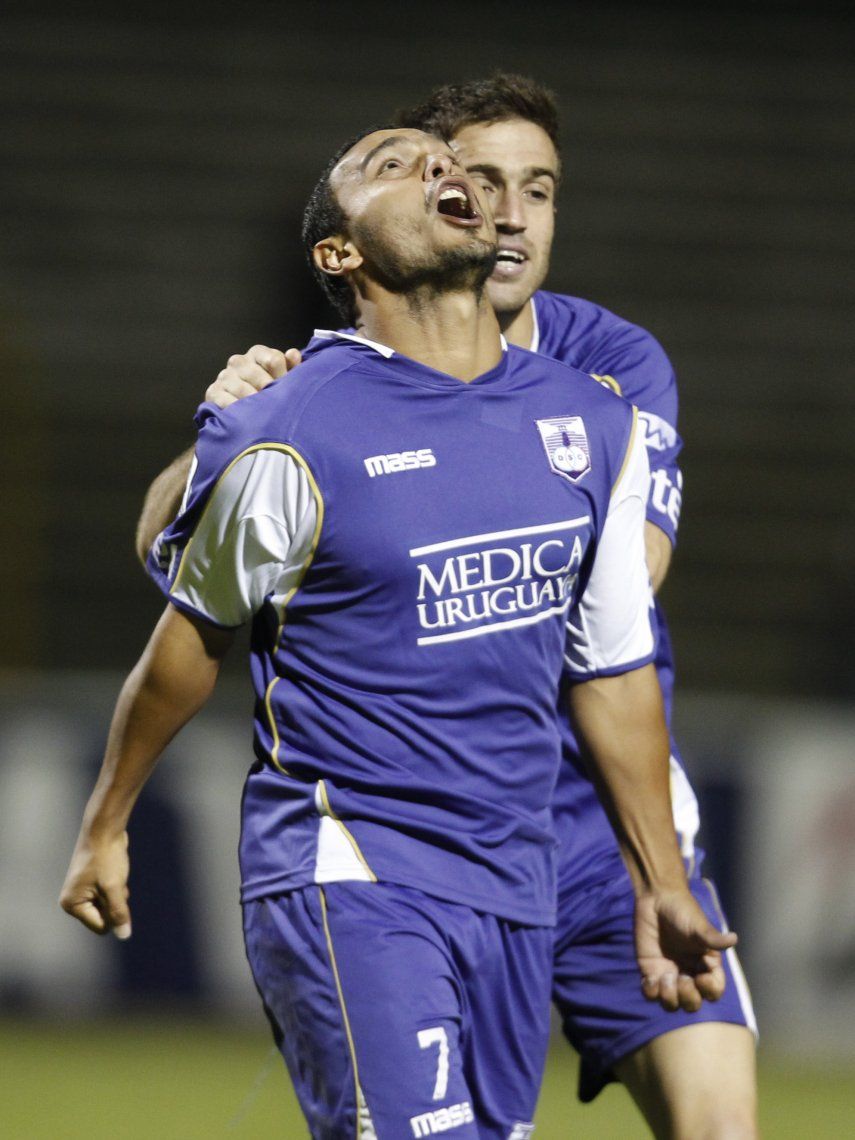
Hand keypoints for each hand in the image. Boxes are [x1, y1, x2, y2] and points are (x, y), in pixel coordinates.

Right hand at [59, 831, 131, 939]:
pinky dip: (116, 887)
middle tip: (113, 881)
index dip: (114, 914)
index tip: (114, 892)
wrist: (104, 829)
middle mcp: (73, 901)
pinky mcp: (91, 883)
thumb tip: (124, 935)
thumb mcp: (114, 888)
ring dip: (117, 894)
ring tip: (112, 875)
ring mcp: (82, 892)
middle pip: (104, 917)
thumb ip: (118, 912)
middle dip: (114, 902)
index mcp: (71, 905)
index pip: (101, 926)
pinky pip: (109, 895)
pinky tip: (113, 871)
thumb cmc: (106, 858)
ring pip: (109, 905)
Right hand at [205, 344, 300, 407]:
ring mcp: (224, 376)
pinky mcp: (213, 392)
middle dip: (268, 391)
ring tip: (264, 414)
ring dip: (254, 402)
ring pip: (241, 388)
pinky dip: (236, 409)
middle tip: (277, 406)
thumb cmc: (271, 391)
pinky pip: (224, 399)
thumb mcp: (284, 378)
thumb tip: (293, 354)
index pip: (273, 360)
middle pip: (256, 374)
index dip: (283, 377)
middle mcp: (238, 361)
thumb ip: (291, 366)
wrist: (246, 411)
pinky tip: (245, 417)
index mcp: (257, 353)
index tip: (288, 391)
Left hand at [635, 888, 737, 1011]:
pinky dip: (651, 992)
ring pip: (672, 1004)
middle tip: (681, 979)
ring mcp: (669, 975)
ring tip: (664, 978)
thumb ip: (713, 938)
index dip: (709, 990)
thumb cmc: (683, 911)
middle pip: (692, 1004)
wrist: (656, 899)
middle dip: (688, 998)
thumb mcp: (698, 925)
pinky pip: (651, 994)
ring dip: (669, 998)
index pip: (714, 991)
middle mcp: (689, 974)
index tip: (701, 977)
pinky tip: (650, 978)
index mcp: (706, 966)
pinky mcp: (650, 972)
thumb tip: (734, 939)